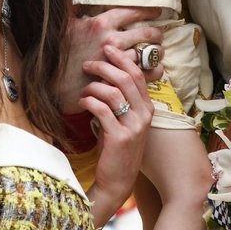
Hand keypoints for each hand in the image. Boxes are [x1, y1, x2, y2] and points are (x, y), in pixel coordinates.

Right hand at [61, 6, 163, 112]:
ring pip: (150, 53)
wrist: (52, 85)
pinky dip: (156, 70)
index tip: (156, 12)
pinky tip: (156, 69)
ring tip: (159, 51)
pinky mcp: (120, 80)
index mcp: (101, 23)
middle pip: (147, 33)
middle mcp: (112, 40)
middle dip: (157, 33)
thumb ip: (74, 6)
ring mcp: (117, 61)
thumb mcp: (66, 24)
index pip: (133, 12)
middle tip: (159, 34)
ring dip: (158, 52)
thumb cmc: (58, 53)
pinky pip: (148, 73)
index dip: (148, 11)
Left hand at [79, 43, 152, 227]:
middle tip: (88, 64)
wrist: (117, 181)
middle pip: (126, 78)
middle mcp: (144, 115)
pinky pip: (102, 109)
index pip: (138, 74)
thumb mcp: (125, 121)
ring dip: (94, 85)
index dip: (123, 58)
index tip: (108, 48)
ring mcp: (134, 126)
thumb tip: (107, 74)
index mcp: (147, 108)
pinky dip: (90, 101)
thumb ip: (122, 100)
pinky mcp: (120, 137)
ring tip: (84, 89)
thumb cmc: (117, 148)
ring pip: (113, 92)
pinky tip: (82, 102)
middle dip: (105, 66)